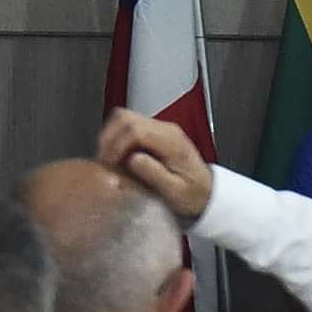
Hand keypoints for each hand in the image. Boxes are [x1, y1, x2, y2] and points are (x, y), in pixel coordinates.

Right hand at [99, 110, 213, 221]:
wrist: (208, 192)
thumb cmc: (193, 194)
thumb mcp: (176, 191)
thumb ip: (155, 174)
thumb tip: (132, 159)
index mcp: (172, 142)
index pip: (135, 130)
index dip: (116, 145)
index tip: (109, 164)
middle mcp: (166, 130)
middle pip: (125, 118)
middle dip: (108, 138)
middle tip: (104, 161)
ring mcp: (159, 129)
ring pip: (123, 118)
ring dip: (110, 136)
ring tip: (109, 159)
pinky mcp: (153, 133)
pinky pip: (127, 127)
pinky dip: (115, 138)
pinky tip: (116, 157)